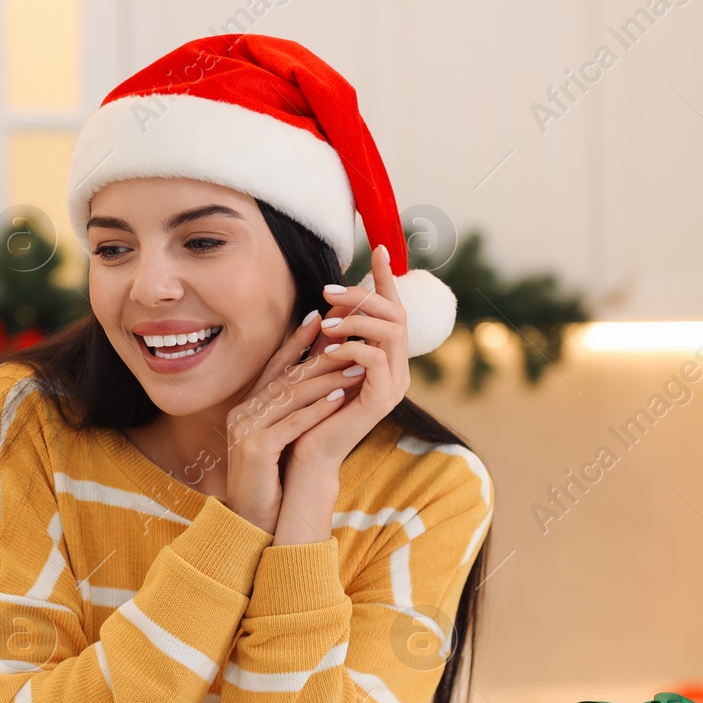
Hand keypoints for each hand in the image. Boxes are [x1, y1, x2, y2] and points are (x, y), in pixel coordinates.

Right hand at [223, 306, 367, 534]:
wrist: (252, 522)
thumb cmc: (270, 481)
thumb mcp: (279, 439)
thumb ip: (291, 410)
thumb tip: (320, 380)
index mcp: (246, 407)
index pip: (274, 366)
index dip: (297, 342)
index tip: (321, 320)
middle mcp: (242, 413)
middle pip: (286, 377)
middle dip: (320, 357)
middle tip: (352, 341)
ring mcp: (245, 430)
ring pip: (291, 395)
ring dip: (326, 379)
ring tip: (356, 366)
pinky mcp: (255, 450)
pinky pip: (291, 423)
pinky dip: (316, 409)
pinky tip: (339, 398)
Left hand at [287, 244, 410, 470]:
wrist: (306, 454)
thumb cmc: (310, 408)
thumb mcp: (320, 361)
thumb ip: (332, 334)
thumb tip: (332, 297)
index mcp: (385, 357)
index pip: (392, 309)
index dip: (385, 278)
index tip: (377, 249)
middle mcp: (397, 368)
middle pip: (397, 314)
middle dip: (364, 295)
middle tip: (329, 290)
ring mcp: (394, 385)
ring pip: (391, 332)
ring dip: (356, 320)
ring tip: (326, 322)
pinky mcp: (382, 400)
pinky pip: (376, 359)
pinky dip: (353, 347)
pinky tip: (328, 349)